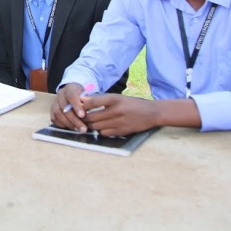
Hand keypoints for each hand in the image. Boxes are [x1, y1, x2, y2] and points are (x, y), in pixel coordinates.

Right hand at [50, 83, 87, 131]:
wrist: (74, 94)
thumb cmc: (83, 96)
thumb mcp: (88, 95)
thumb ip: (88, 102)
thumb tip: (89, 112)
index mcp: (70, 88)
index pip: (71, 96)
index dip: (76, 106)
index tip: (83, 115)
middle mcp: (60, 94)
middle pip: (64, 107)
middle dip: (74, 120)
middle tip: (83, 129)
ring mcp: (55, 102)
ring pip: (58, 114)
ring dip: (68, 124)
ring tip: (78, 130)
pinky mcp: (52, 110)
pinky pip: (54, 118)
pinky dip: (62, 124)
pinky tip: (71, 128)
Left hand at [81, 95, 199, 135]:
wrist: (152, 113)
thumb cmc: (132, 104)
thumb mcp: (118, 97)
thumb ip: (101, 99)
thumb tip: (83, 100)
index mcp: (115, 98)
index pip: (93, 102)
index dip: (83, 106)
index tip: (79, 107)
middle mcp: (116, 110)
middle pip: (93, 116)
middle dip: (84, 118)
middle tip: (79, 118)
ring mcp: (119, 122)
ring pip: (97, 126)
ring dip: (91, 126)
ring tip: (88, 124)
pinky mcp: (122, 131)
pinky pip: (105, 133)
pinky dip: (100, 131)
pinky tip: (101, 128)